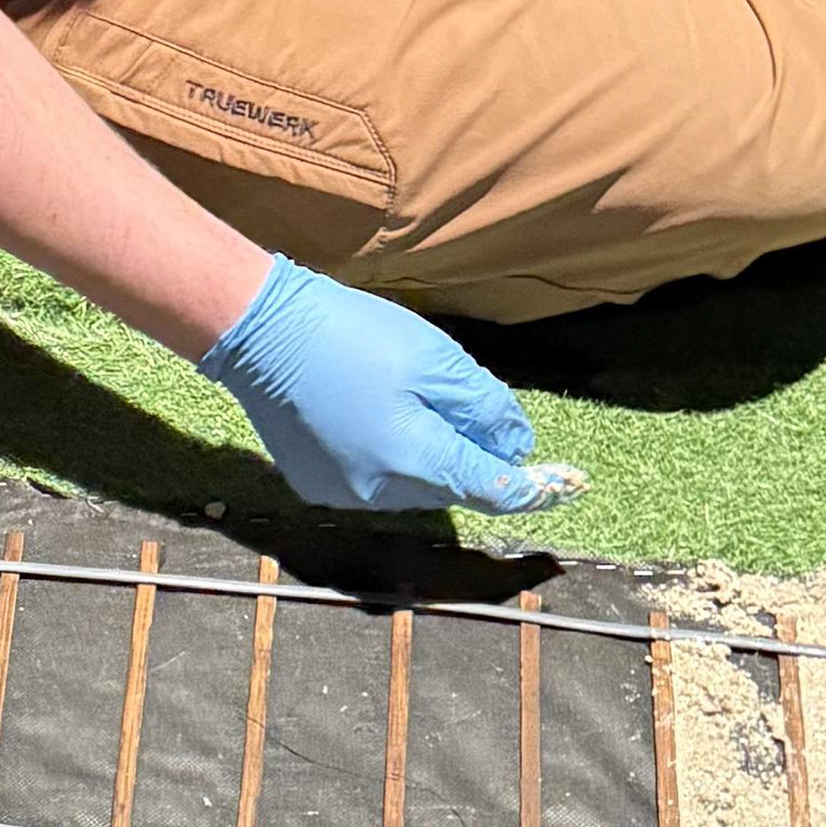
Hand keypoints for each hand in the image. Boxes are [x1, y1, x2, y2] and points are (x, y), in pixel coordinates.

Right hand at [200, 256, 581, 522]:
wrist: (260, 332)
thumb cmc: (350, 333)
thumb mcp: (435, 358)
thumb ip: (485, 407)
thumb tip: (517, 444)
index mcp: (415, 460)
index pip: (492, 488)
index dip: (533, 488)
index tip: (566, 486)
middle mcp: (379, 492)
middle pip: (449, 485)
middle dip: (467, 454)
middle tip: (470, 409)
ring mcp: (342, 494)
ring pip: (410, 485)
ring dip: (424, 454)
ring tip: (405, 399)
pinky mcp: (315, 485)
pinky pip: (370, 480)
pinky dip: (383, 455)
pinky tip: (368, 412)